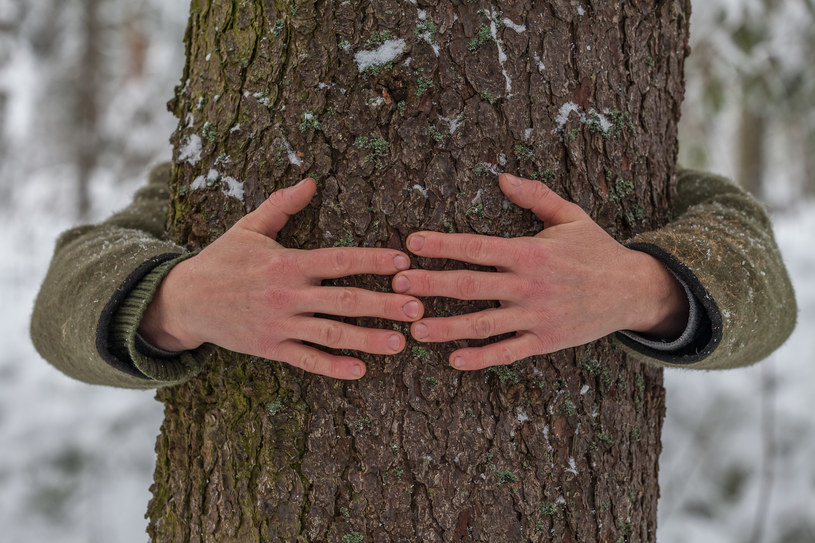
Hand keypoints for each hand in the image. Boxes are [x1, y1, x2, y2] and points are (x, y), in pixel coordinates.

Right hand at [138, 178, 423, 378]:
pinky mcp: (270, 349)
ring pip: (331, 334)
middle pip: (344, 300)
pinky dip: (333, 367)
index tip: (404, 261)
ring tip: (401, 343)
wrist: (183, 300)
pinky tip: (360, 370)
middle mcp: (287, 295)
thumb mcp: (249, 227)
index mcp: (287, 263)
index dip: (373, 260)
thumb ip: (282, 205)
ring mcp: (279, 325)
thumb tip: (311, 180)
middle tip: (418, 308)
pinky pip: (306, 361)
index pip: (339, 260)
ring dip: (368, 339)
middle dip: (384, 304)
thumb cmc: (221, 260)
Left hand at [392, 173, 688, 370]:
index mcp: (530, 252)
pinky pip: (508, 352)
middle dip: (431, 284)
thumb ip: (535, 197)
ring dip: (446, 327)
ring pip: (483, 323)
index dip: (442, 245)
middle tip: (396, 285)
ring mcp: (536, 315)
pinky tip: (453, 360)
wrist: (633, 290)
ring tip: (414, 328)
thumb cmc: (596, 250)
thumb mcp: (570, 216)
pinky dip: (481, 358)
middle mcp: (529, 284)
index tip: (411, 243)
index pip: (477, 247)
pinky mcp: (544, 341)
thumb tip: (501, 177)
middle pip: (471, 285)